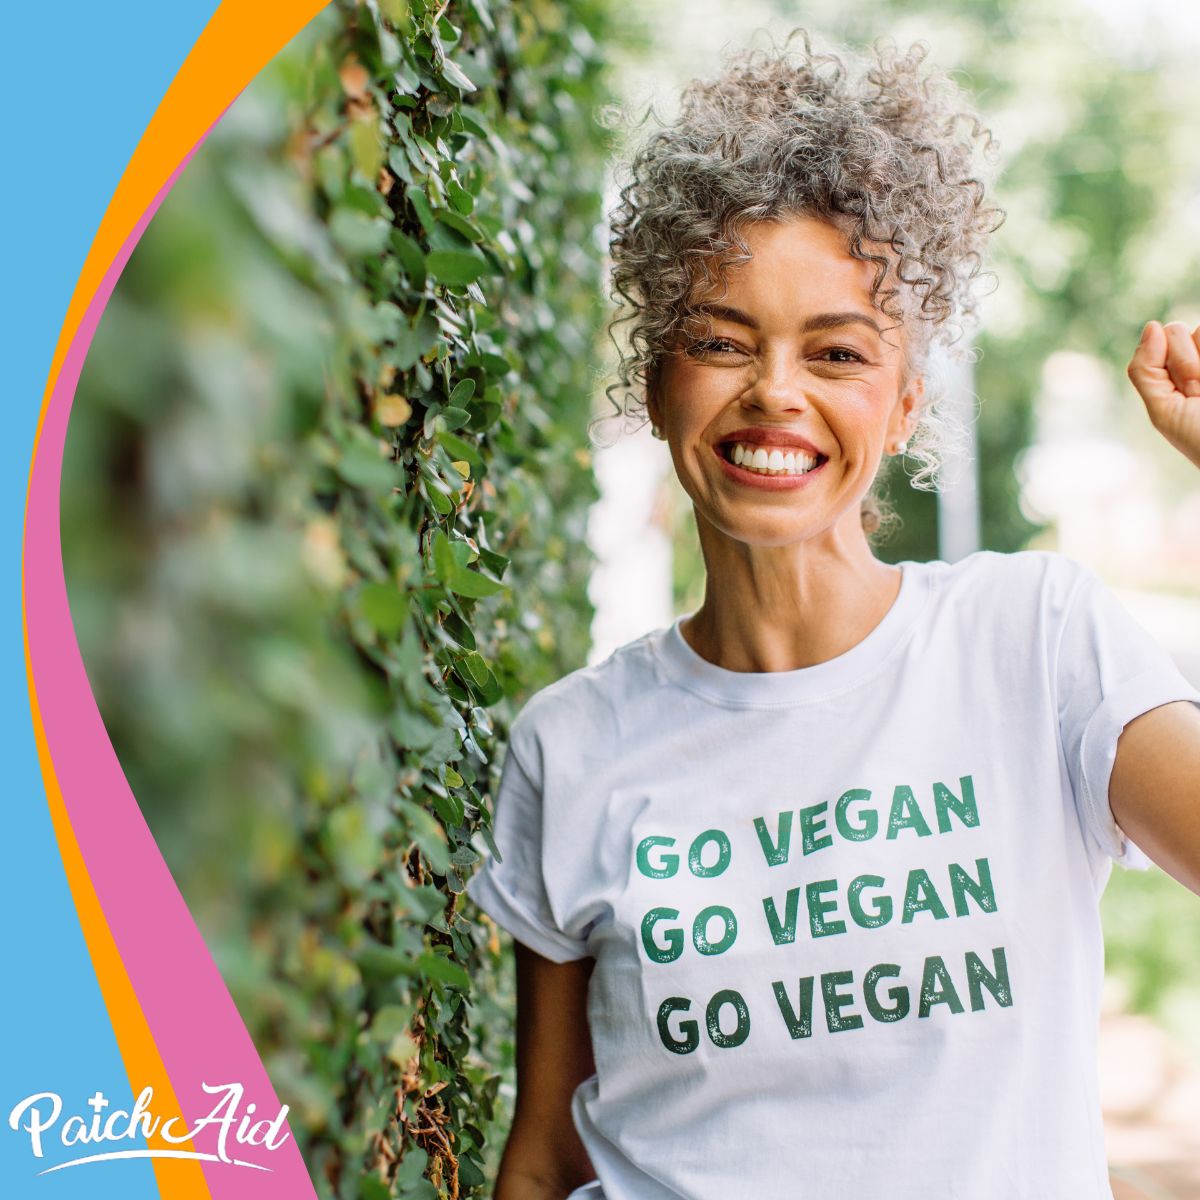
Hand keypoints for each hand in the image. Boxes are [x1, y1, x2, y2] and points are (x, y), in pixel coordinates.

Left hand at [1126, 320, 1199, 469]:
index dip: (1168, 364)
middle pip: (1177, 330)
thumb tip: (1152, 325)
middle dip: (1184, 364)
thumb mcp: (1163, 410)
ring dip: (1198, 365)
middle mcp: (1199, 357)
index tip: (1182, 391)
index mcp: (1175, 370)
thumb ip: (1146, 370)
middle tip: (1198, 394)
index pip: (1160, 340)